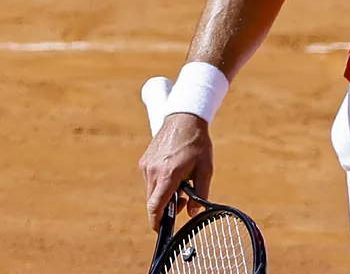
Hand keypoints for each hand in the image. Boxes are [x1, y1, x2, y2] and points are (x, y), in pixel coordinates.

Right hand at [139, 112, 213, 229]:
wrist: (184, 118)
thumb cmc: (198, 143)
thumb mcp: (205, 169)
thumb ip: (200, 193)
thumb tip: (192, 213)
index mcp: (168, 174)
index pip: (155, 206)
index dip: (157, 222)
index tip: (161, 230)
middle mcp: (153, 171)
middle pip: (153, 201)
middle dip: (165, 208)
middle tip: (183, 201)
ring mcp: (146, 166)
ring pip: (151, 191)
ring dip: (163, 195)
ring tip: (182, 183)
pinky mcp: (144, 161)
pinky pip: (150, 180)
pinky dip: (160, 184)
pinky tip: (174, 173)